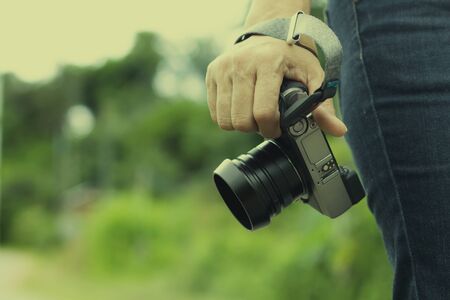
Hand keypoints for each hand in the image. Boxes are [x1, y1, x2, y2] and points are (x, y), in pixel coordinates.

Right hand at [205, 36, 346, 137]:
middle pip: (241, 120)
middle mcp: (241, 64)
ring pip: (225, 120)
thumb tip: (339, 130)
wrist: (268, 33)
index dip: (271, 129)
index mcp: (268, 63)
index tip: (277, 129)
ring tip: (253, 114)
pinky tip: (241, 107)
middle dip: (255, 128)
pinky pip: (214, 112)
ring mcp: (223, 68)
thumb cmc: (292, 56)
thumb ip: (324, 105)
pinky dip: (228, 117)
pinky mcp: (212, 73)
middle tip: (265, 121)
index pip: (263, 112)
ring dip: (240, 125)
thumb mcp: (313, 76)